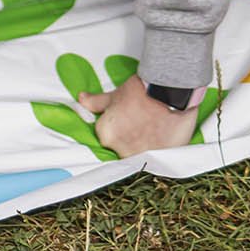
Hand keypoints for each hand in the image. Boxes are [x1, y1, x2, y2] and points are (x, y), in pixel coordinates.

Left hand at [76, 75, 201, 157]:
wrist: (168, 92)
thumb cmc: (141, 92)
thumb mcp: (114, 95)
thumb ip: (96, 102)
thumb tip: (81, 99)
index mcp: (106, 135)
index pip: (108, 137)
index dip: (120, 127)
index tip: (130, 120)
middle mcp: (119, 149)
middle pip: (123, 148)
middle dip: (131, 138)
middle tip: (143, 123)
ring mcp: (140, 156)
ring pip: (139, 154)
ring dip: (145, 146)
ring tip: (155, 129)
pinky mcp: (160, 158)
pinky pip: (156, 158)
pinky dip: (159, 150)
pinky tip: (164, 138)